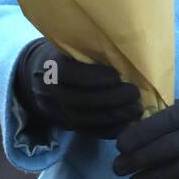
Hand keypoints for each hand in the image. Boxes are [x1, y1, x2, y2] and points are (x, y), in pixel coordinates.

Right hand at [15, 37, 142, 137]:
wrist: (43, 76)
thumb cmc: (70, 55)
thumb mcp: (75, 45)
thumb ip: (92, 49)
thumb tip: (127, 52)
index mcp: (52, 66)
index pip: (69, 74)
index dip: (93, 77)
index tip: (117, 76)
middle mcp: (51, 92)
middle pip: (80, 100)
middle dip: (110, 99)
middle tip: (134, 93)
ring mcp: (57, 112)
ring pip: (84, 119)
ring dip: (113, 117)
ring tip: (135, 110)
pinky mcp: (67, 126)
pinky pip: (88, 132)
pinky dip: (109, 131)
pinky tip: (128, 124)